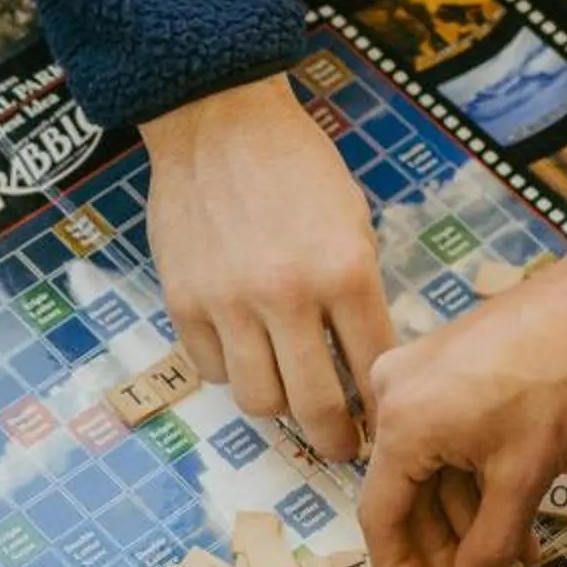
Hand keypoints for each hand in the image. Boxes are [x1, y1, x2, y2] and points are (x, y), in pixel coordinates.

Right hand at [145, 77, 394, 462]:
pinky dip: (231, 370)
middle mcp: (288, 296)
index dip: (380, 409)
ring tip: (290, 394)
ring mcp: (230, 303)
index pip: (372, 370)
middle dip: (336, 440)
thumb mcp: (352, 219)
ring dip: (280, 406)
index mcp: (344, 271)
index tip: (382, 424)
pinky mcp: (184, 303)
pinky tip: (245, 351)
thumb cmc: (296, 164)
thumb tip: (363, 358)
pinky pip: (212, 370)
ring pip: (259, 400)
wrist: (218, 119)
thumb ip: (357, 290)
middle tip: (342, 447)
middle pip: (316, 406)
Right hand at [360, 203, 566, 566]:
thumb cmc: (563, 382)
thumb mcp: (526, 475)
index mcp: (401, 424)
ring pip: (432, 466)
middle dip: (446, 544)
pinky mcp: (445, 363)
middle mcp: (393, 395)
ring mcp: (418, 374)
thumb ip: (492, 539)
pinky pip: (447, 436)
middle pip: (406, 491)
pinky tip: (515, 508)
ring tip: (517, 553)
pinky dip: (475, 474)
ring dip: (468, 513)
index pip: (380, 516)